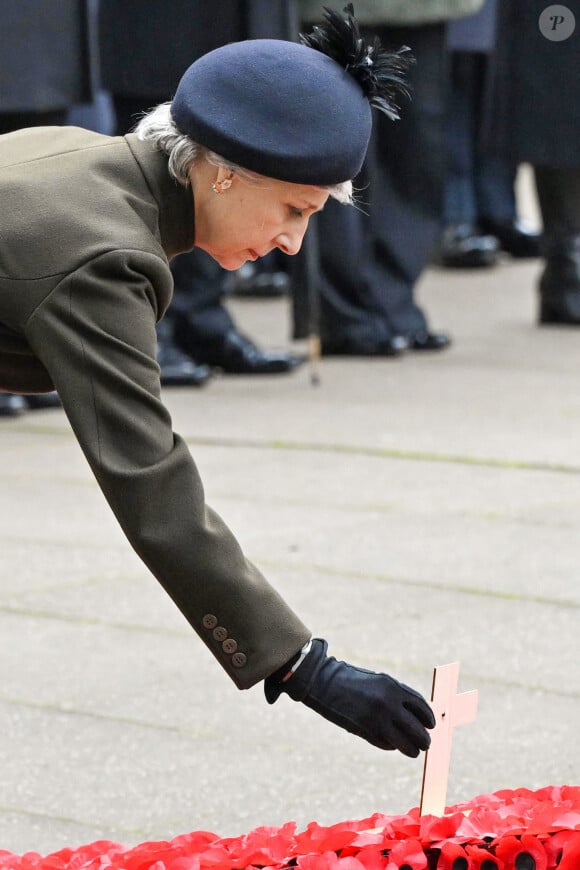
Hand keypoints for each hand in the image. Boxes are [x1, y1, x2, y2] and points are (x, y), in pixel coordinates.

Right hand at [264, 639, 434, 757]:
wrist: (325, 683)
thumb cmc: (355, 681)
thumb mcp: (380, 682)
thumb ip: (399, 696)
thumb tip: (418, 714)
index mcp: (393, 687)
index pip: (421, 707)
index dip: (429, 718)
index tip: (431, 725)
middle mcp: (388, 704)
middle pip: (418, 730)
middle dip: (425, 739)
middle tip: (426, 743)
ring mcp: (377, 720)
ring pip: (405, 744)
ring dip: (412, 749)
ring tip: (413, 750)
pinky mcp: (365, 732)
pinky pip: (386, 744)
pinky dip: (392, 746)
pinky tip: (392, 744)